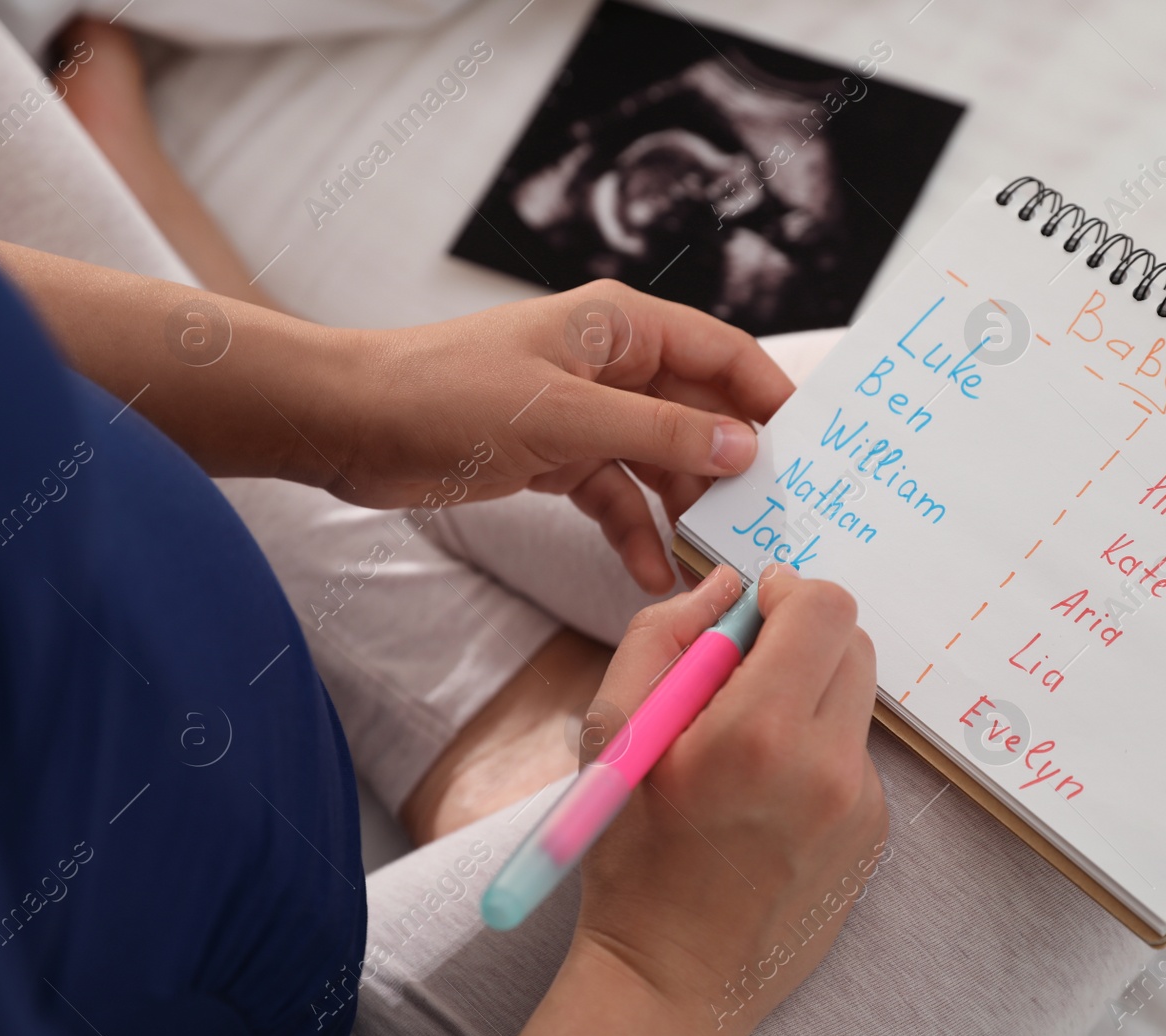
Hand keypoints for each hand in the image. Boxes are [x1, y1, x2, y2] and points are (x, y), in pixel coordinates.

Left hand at [0, 241, 792, 595]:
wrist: (350, 424)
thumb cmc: (450, 395)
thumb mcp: (569, 417)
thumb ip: (663, 432)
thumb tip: (748, 444)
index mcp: (623, 329)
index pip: (724, 354)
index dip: (771, 398)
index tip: (816, 451)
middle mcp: (615, 366)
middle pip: (699, 414)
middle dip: (733, 467)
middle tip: (776, 522)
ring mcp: (587, 415)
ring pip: (662, 462)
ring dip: (685, 509)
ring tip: (718, 560)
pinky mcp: (558, 459)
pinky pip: (617, 496)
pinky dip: (635, 531)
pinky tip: (652, 575)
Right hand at [507, 565, 887, 1035]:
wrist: (672, 975)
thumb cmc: (629, 855)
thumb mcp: (613, 732)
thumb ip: (664, 635)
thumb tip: (725, 584)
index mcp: (760, 732)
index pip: (824, 608)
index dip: (787, 593)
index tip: (754, 609)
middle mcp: (828, 766)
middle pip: (853, 642)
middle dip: (801, 638)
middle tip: (742, 676)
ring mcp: (861, 804)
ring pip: (854, 698)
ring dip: (808, 696)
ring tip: (747, 751)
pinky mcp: (875, 833)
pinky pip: (855, 754)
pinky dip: (817, 750)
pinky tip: (768, 797)